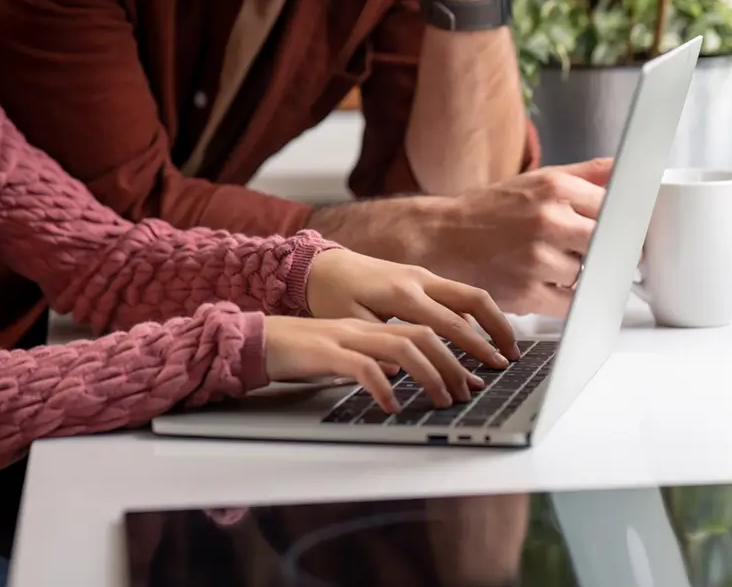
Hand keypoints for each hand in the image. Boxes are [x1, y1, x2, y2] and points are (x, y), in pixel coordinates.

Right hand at [263, 315, 490, 411]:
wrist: (257, 340)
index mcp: (370, 326)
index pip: (423, 329)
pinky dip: (382, 387)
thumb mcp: (343, 355)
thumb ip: (371, 359)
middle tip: (468, 392)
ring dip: (428, 375)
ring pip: (400, 347)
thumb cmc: (299, 352)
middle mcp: (363, 327)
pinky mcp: (325, 352)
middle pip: (421, 335)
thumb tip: (401, 376)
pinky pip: (362, 367)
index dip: (454, 352)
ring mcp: (345, 337)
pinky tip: (391, 406)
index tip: (474, 379)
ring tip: (441, 401)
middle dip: (452, 364)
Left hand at [305, 248, 519, 364]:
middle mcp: (418, 279)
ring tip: (503, 349)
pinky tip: (477, 337)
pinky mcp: (419, 278)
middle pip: (473, 299)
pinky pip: (454, 295)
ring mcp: (421, 275)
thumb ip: (381, 343)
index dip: (477, 347)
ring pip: (468, 294)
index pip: (452, 323)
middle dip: (499, 327)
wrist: (320, 265)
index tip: (496, 367)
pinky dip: (471, 315)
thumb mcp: (351, 322)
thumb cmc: (332, 295)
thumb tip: (405, 369)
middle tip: (513, 357)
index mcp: (403, 294)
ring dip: (490, 320)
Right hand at [423, 158, 611, 315]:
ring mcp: (539, 259)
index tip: (617, 227)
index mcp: (553, 187)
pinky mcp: (529, 293)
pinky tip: (544, 281)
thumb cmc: (488, 211)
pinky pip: (571, 302)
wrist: (441, 239)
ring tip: (551, 262)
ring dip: (579, 273)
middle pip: (611, 243)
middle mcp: (548, 220)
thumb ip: (585, 174)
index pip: (616, 206)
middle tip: (586, 248)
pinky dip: (564, 296)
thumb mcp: (535, 181)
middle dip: (605, 249)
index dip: (619, 220)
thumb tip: (625, 168)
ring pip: (590, 273)